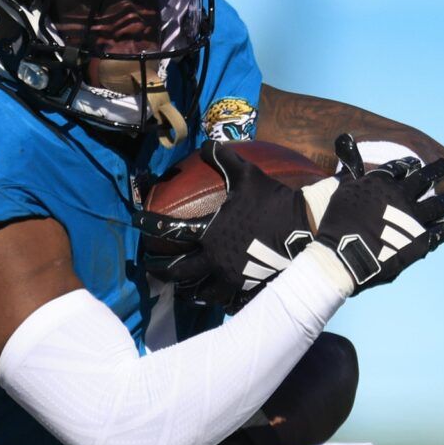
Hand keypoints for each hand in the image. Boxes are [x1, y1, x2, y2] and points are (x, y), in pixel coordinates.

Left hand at [151, 142, 321, 309]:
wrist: (306, 231)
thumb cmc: (273, 202)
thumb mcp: (247, 175)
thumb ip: (224, 159)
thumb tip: (207, 143)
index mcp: (209, 232)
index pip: (170, 231)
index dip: (149, 226)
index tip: (137, 222)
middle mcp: (214, 259)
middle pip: (177, 271)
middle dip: (159, 268)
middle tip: (150, 266)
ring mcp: (229, 279)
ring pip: (196, 292)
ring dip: (183, 288)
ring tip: (178, 287)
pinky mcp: (245, 291)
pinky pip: (222, 301)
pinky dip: (212, 300)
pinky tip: (210, 297)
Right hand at [312, 133, 443, 288]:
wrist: (343, 256)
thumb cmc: (336, 225)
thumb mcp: (341, 191)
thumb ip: (351, 172)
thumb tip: (349, 150)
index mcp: (382, 182)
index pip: (400, 167)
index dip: (409, 165)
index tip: (415, 163)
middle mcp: (401, 196)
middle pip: (426, 178)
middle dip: (438, 170)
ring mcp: (413, 218)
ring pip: (441, 203)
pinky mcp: (421, 240)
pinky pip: (441, 231)